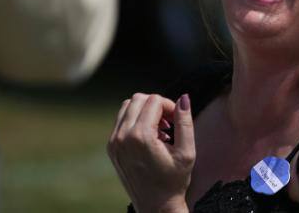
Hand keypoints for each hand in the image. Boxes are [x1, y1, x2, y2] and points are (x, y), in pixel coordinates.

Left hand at [107, 93, 194, 212]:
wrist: (155, 206)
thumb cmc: (174, 181)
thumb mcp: (186, 152)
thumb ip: (185, 122)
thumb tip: (183, 98)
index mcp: (140, 137)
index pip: (154, 101)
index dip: (170, 106)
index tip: (177, 120)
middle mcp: (122, 137)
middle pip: (139, 98)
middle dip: (157, 105)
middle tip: (169, 123)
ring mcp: (114, 142)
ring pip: (127, 106)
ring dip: (145, 110)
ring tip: (159, 128)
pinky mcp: (111, 147)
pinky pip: (121, 120)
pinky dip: (135, 119)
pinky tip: (149, 135)